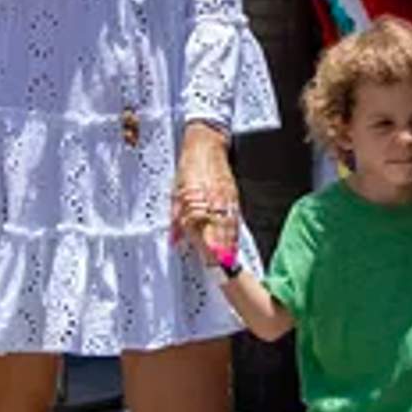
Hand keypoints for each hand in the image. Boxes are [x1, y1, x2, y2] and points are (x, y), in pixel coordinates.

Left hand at [172, 124, 237, 251]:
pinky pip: (235, 216)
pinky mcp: (233, 195)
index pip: (204, 229)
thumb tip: (175, 239)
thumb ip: (176, 219)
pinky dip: (235, 231)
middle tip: (221, 266)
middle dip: (221, 250)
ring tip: (230, 260)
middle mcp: (214, 199)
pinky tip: (234, 241)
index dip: (207, 245)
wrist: (206, 145)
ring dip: (230, 244)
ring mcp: (226, 197)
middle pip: (219, 230)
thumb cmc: (190, 166)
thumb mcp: (176, 192)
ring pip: (230, 225)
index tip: (208, 259)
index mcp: (197, 198)